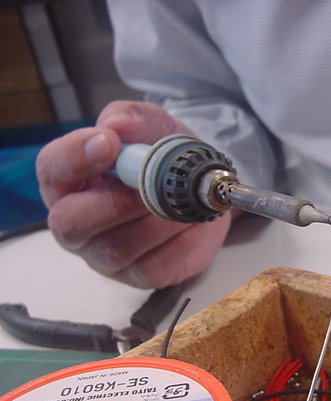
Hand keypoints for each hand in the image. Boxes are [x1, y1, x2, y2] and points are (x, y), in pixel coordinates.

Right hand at [37, 101, 230, 287]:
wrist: (201, 188)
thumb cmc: (164, 157)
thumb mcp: (153, 126)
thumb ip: (133, 119)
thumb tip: (117, 124)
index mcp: (69, 180)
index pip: (52, 169)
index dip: (75, 158)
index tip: (108, 143)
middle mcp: (77, 222)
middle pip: (70, 222)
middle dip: (114, 202)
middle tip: (151, 185)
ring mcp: (105, 255)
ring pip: (115, 249)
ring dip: (155, 222)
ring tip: (182, 202)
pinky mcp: (139, 275)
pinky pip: (151, 269)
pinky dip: (178, 244)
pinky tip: (192, 223)